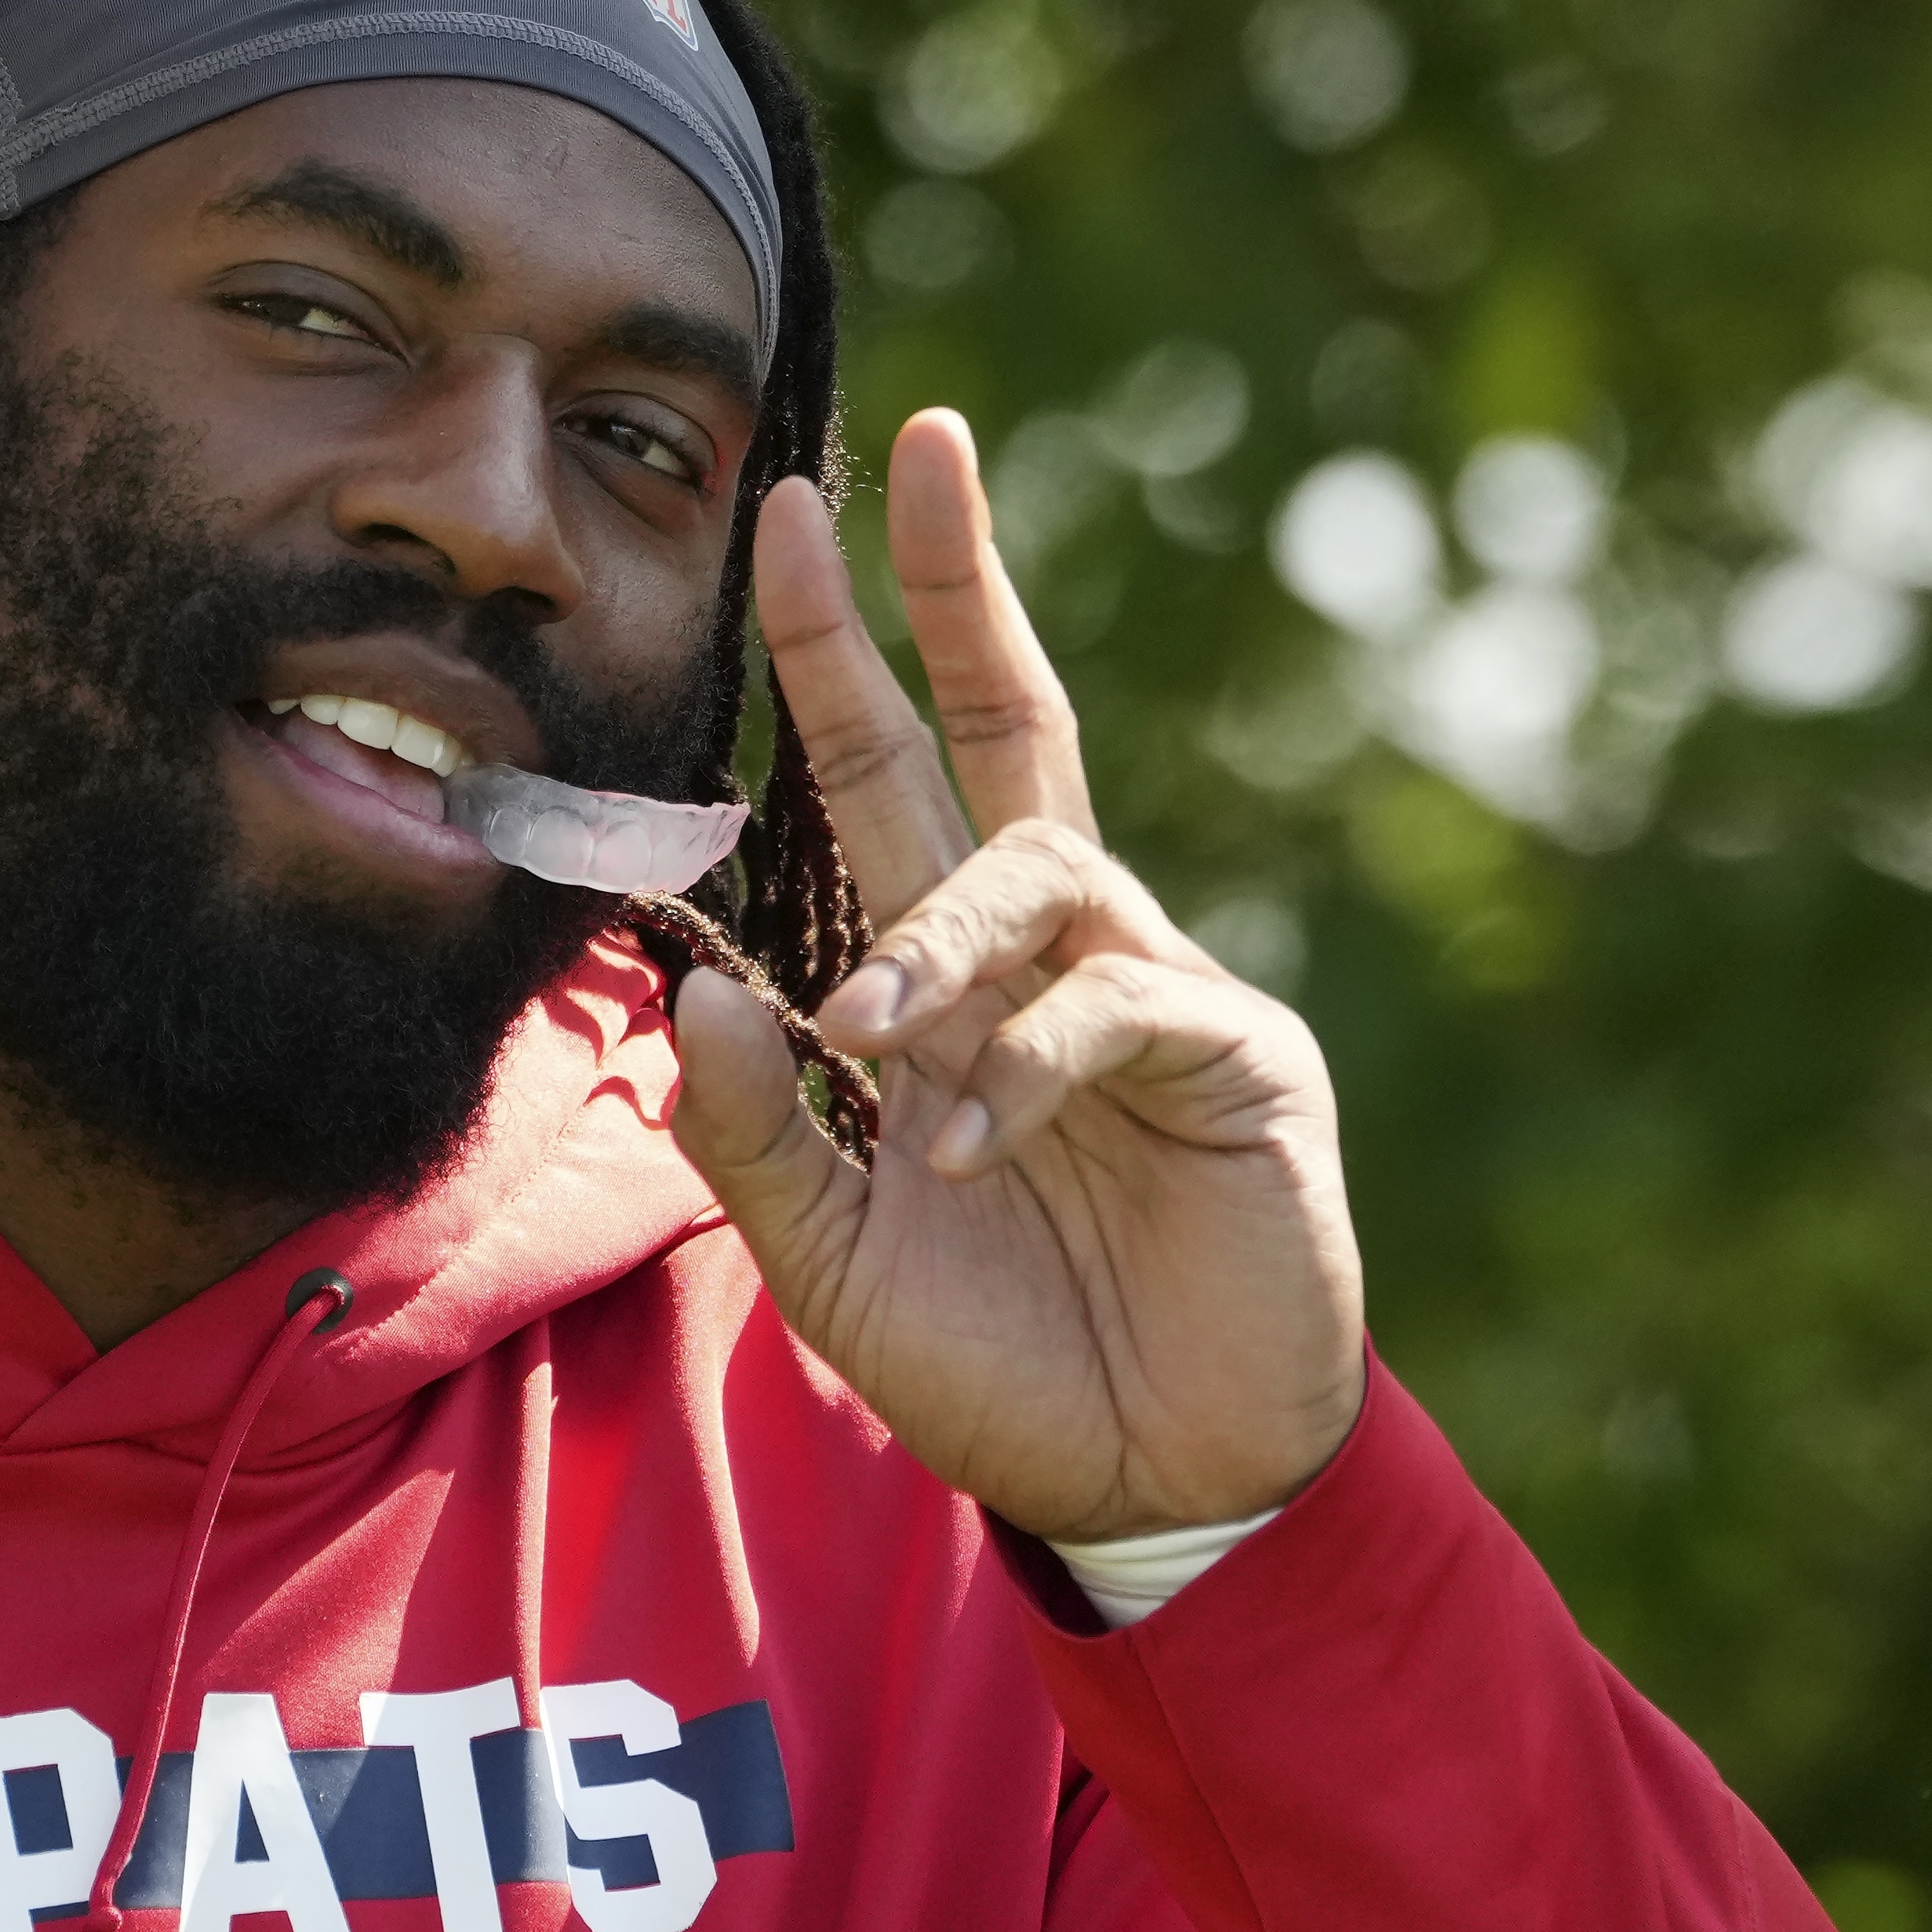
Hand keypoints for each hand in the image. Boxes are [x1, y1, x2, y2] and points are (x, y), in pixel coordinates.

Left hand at [668, 409, 1366, 1542]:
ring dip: (934, 942)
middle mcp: (1052, 953)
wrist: (1147, 1480)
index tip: (791, 514)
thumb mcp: (823, 1252)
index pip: (893, 773)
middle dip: (954, 587)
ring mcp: (1153, 990)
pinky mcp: (1234, 1057)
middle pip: (1007, 726)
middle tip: (916, 451)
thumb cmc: (996, 1358)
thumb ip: (753, 1128)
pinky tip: (956, 1151)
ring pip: (1034, 876)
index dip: (850, 647)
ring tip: (870, 1031)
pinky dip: (1016, 1075)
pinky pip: (1108, 1013)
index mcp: (951, 979)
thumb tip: (697, 980)